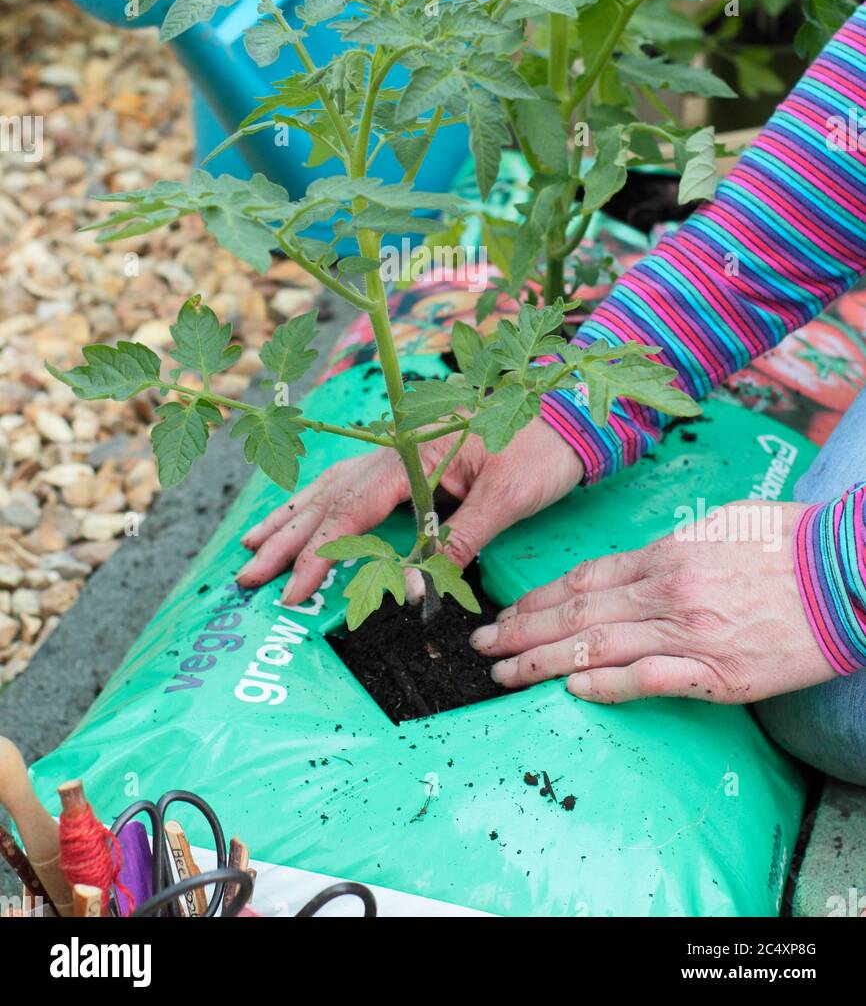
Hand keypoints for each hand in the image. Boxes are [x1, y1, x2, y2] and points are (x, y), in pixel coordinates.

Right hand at [237, 416, 583, 605]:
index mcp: (412, 453)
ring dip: (293, 517)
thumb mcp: (507, 498)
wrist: (572, 414)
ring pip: (333, 486)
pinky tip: (304, 511)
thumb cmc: (545, 449)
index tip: (292, 591)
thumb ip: (459, 541)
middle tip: (248, 576)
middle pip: (329, 497)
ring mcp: (399, 449)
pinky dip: (322, 500)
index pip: (352, 511)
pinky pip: (353, 480)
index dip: (317, 554)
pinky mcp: (410, 457)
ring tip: (253, 544)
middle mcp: (396, 447)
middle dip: (287, 539)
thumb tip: (415, 588)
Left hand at [471, 500, 836, 703]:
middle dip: (522, 631)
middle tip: (479, 647)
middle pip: (576, 612)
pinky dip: (607, 685)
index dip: (537, 598)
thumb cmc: (788, 542)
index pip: (582, 578)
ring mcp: (690, 632)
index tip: (504, 612)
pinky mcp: (721, 673)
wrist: (846, 571)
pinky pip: (651, 679)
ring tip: (503, 673)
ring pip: (598, 646)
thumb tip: (635, 567)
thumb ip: (670, 549)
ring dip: (543, 661)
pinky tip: (572, 692)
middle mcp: (666, 590)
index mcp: (665, 553)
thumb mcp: (719, 526)